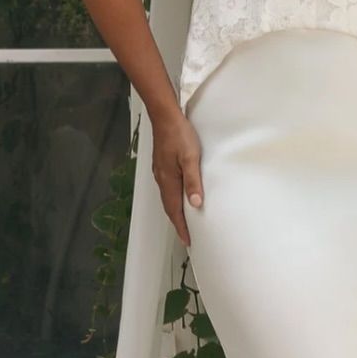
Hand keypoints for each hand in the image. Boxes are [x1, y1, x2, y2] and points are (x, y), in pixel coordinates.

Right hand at [152, 110, 203, 246]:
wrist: (164, 116)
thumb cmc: (179, 134)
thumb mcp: (190, 157)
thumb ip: (193, 181)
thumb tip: (195, 203)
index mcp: (168, 180)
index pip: (174, 210)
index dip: (181, 226)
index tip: (187, 240)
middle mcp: (162, 179)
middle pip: (169, 207)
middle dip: (177, 223)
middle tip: (186, 236)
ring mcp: (160, 172)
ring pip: (168, 198)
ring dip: (175, 211)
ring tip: (184, 221)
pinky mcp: (162, 165)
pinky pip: (168, 188)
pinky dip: (173, 199)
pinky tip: (179, 197)